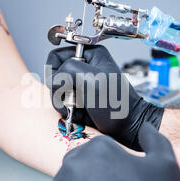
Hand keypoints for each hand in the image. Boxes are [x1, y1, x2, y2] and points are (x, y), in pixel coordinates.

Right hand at [46, 45, 163, 150]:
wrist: (126, 126)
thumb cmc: (117, 103)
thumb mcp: (93, 80)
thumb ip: (69, 70)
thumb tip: (54, 78)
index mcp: (90, 54)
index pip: (56, 56)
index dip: (55, 70)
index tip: (63, 83)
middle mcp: (83, 67)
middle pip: (53, 75)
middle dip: (60, 90)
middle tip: (75, 97)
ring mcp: (79, 84)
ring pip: (55, 91)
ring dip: (63, 102)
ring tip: (78, 107)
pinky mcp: (78, 99)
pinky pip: (61, 103)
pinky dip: (66, 110)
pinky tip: (79, 113)